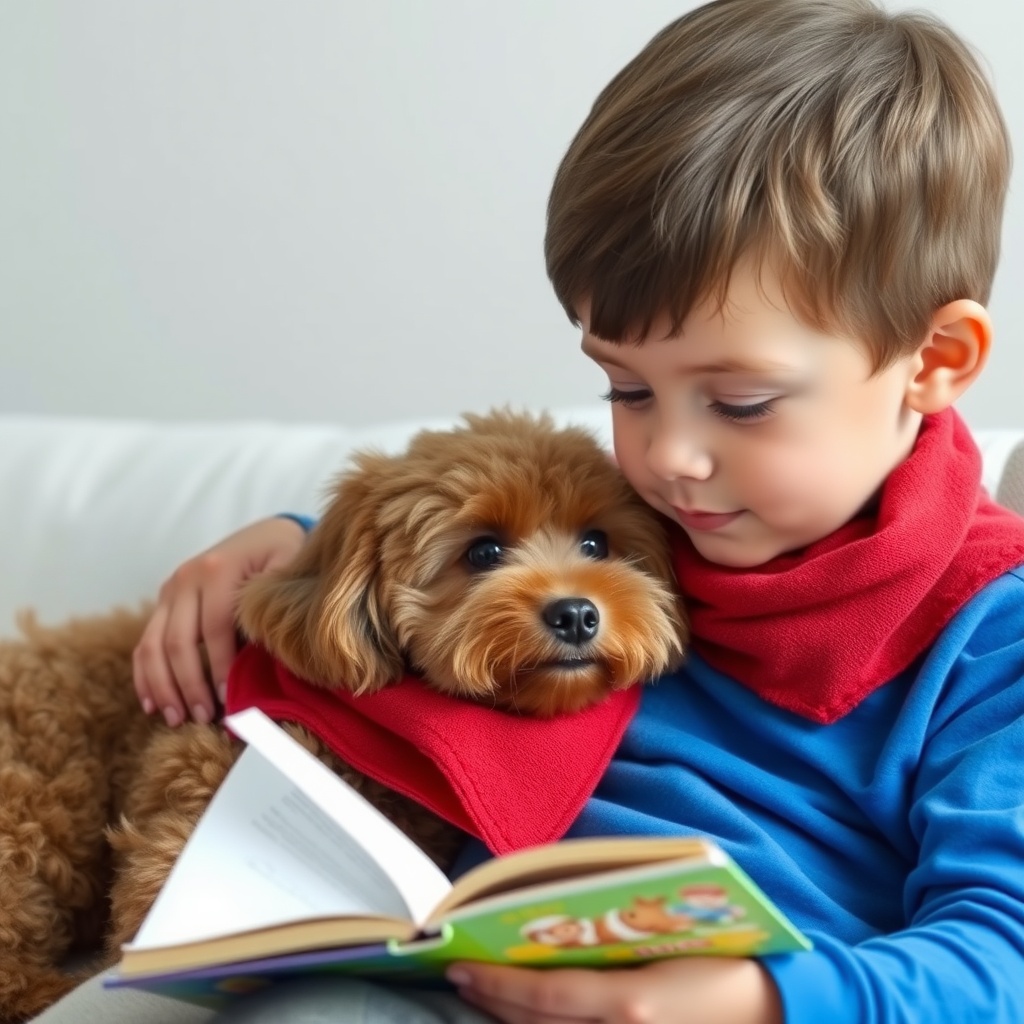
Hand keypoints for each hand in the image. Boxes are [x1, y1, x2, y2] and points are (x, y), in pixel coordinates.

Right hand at [133, 516, 307, 726]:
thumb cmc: (285, 557)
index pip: (214, 630)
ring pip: (154, 645)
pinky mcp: (164, 601)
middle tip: (204, 718)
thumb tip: (266, 651)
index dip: (220, 669)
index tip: (231, 702)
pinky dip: (145, 675)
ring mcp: (170, 589)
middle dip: (189, 685)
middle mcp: (186, 578)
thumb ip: (274, 602)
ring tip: (178, 719)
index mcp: (217, 569)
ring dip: (162, 686)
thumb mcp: (288, 569)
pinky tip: (153, 704)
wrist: (268, 534)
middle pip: (178, 642)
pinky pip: (146, 642)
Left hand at [446, 957, 781, 1023]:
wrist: (773, 1009)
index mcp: (629, 1003)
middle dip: (493, 1002)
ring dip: (510, 1020)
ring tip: (482, 994)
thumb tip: (553, 923)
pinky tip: (522, 1016)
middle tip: (459, 975)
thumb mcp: (665, 937)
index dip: (495, 984)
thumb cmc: (722, 958)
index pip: (542, 998)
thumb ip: (608, 934)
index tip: (459, 966)